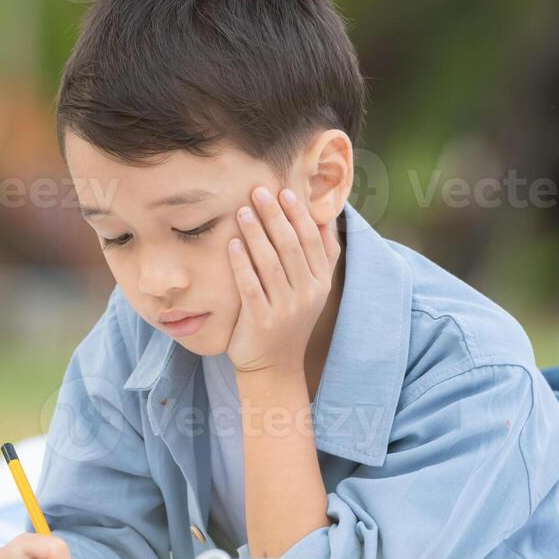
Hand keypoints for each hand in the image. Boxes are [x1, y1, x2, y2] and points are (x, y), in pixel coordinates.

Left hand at [226, 186, 340, 375]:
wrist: (274, 367)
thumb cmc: (290, 319)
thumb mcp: (314, 290)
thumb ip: (322, 256)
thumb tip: (326, 217)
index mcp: (321, 282)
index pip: (311, 240)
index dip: (298, 214)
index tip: (283, 191)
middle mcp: (307, 294)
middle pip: (290, 246)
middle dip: (274, 216)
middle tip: (258, 191)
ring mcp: (285, 308)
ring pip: (270, 262)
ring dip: (256, 233)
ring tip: (242, 211)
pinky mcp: (261, 320)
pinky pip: (250, 285)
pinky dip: (241, 263)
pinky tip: (232, 244)